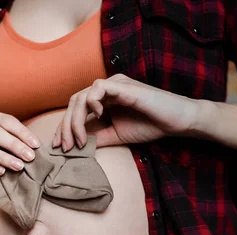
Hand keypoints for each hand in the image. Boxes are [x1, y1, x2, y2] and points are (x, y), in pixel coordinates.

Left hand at [53, 74, 198, 150]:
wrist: (176, 121)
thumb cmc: (150, 125)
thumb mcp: (116, 135)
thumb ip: (98, 137)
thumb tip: (76, 146)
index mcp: (103, 99)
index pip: (75, 110)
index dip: (64, 128)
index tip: (60, 148)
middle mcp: (105, 89)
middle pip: (73, 103)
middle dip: (65, 127)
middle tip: (65, 147)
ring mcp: (114, 85)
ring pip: (81, 97)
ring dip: (75, 121)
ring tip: (80, 140)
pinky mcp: (123, 85)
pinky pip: (97, 88)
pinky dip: (92, 103)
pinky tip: (99, 116)